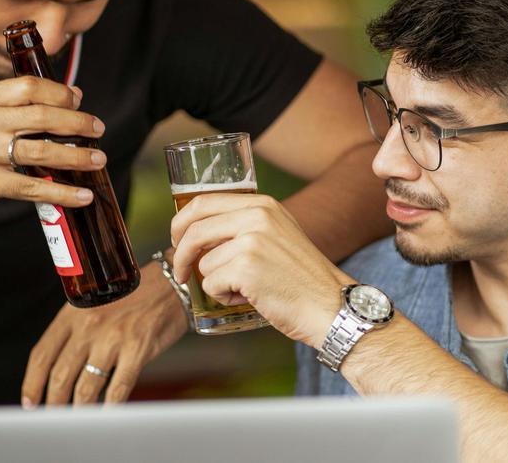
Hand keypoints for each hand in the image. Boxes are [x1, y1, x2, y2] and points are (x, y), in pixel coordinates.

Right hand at [0, 76, 106, 215]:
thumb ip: (24, 103)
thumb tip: (75, 95)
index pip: (29, 86)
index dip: (59, 93)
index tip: (79, 102)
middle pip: (40, 117)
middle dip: (76, 123)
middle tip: (98, 129)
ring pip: (40, 150)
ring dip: (76, 156)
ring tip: (98, 159)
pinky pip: (31, 187)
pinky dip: (61, 192)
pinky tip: (82, 195)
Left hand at [21, 262, 187, 406]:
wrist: (170, 284)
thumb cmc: (132, 296)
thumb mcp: (94, 304)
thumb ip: (76, 331)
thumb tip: (60, 368)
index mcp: (73, 314)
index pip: (42, 354)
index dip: (32, 383)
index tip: (29, 402)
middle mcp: (89, 326)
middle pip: (60, 375)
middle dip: (53, 403)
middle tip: (52, 417)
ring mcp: (112, 339)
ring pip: (86, 387)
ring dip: (79, 410)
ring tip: (77, 421)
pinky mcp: (137, 350)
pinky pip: (118, 388)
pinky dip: (110, 407)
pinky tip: (106, 415)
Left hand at [171, 193, 351, 347]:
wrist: (331, 306)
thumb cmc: (302, 278)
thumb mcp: (279, 234)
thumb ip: (246, 226)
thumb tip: (197, 233)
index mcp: (262, 204)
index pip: (203, 202)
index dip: (181, 222)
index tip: (177, 238)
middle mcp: (257, 216)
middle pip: (194, 229)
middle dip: (180, 252)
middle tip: (181, 271)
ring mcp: (251, 240)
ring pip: (203, 262)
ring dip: (216, 282)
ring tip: (246, 289)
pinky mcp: (246, 267)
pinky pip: (212, 284)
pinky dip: (225, 297)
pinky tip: (250, 298)